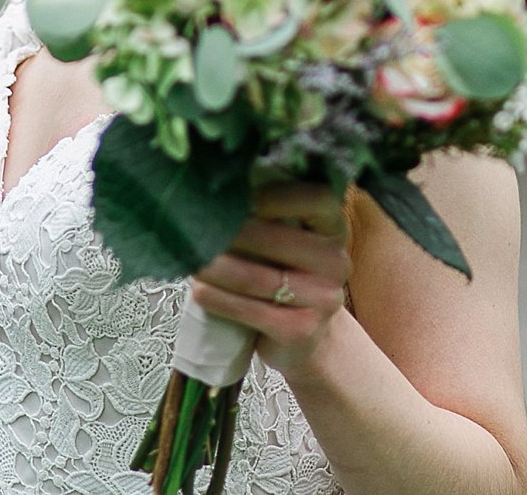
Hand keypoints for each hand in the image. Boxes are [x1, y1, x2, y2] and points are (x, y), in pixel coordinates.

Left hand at [189, 181, 353, 378]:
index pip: (318, 199)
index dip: (279, 195)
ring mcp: (323, 299)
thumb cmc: (284, 273)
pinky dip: (220, 299)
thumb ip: (267, 214)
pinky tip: (199, 290)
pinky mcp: (301, 331)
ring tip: (191, 259)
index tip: (240, 195)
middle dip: (231, 234)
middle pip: (279, 240)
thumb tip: (217, 190)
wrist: (304, 336)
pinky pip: (252, 312)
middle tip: (196, 228)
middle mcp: (336, 262)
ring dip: (216, 268)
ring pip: (258, 278)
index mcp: (333, 228)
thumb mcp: (287, 238)